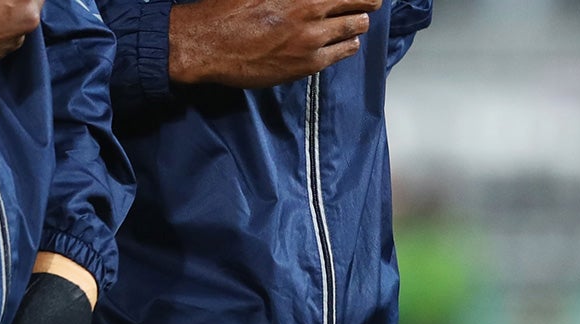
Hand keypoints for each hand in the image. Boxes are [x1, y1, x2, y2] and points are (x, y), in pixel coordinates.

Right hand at [168, 0, 379, 87]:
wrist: (208, 43)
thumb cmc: (226, 9)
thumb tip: (310, 1)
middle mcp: (308, 7)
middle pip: (358, 1)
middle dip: (366, 0)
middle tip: (371, 1)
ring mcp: (312, 36)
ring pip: (356, 26)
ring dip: (357, 21)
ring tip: (355, 20)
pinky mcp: (310, 61)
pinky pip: (344, 50)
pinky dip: (347, 43)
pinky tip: (343, 40)